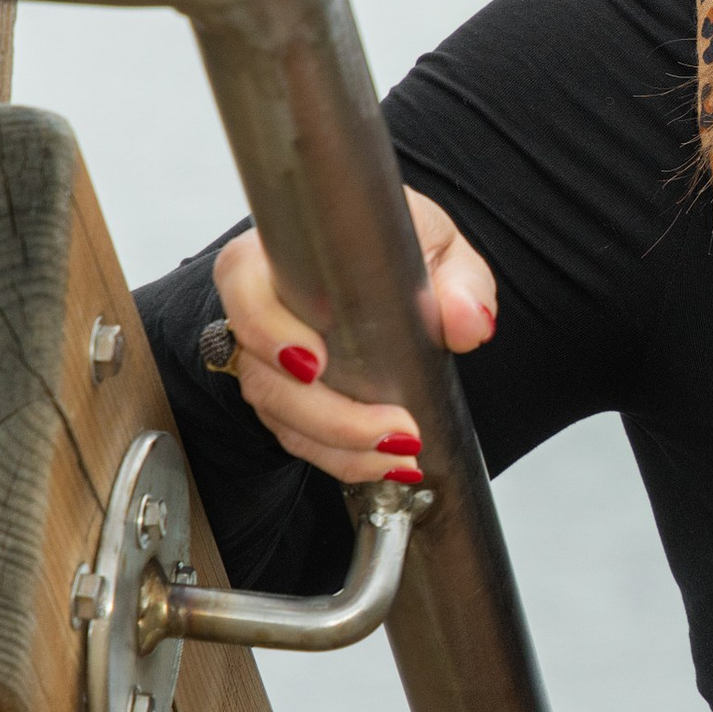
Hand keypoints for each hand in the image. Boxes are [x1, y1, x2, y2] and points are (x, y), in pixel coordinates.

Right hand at [210, 190, 496, 486]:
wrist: (386, 266)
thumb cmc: (396, 247)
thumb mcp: (438, 246)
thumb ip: (460, 281)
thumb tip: (469, 322)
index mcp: (278, 255)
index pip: (244, 286)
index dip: (267, 330)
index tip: (313, 364)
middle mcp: (260, 309)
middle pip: (263, 374)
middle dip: (328, 416)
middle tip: (393, 429)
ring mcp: (266, 360)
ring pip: (281, 416)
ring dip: (342, 448)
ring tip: (402, 455)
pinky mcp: (285, 398)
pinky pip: (301, 438)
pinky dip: (345, 459)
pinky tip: (390, 465)